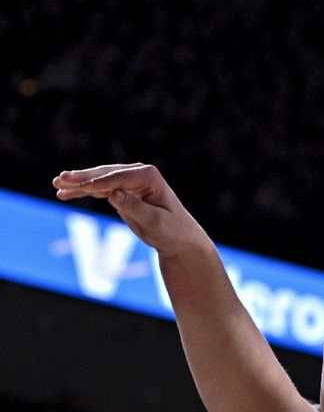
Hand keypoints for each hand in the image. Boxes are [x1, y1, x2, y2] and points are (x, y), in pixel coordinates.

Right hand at [52, 163, 206, 256]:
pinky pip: (99, 190)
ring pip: (99, 180)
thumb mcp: (154, 222)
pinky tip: (64, 193)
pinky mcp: (123, 191)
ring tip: (57, 184)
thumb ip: (134, 207)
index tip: (79, 187)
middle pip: (105, 174)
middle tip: (60, 179)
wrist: (178, 237)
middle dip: (83, 177)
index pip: (118, 178)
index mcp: (149, 176)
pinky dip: (82, 191)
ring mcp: (130, 181)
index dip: (97, 183)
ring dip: (78, 183)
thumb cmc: (171, 230)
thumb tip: (114, 193)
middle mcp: (140, 174)